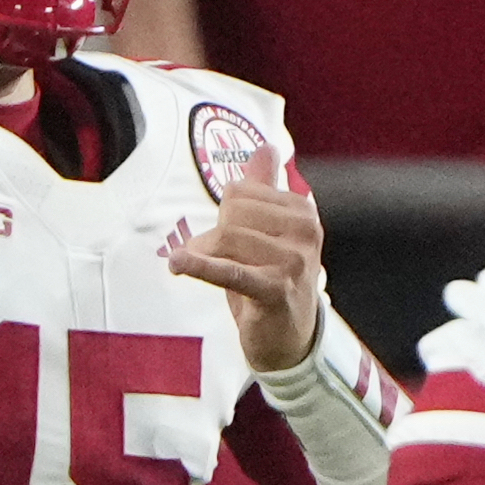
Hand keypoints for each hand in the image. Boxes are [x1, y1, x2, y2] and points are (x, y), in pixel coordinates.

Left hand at [170, 144, 325, 373]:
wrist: (290, 339)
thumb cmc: (275, 280)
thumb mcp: (270, 232)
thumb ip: (266, 188)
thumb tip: (266, 146)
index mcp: (303, 211)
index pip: (240, 191)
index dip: (225, 215)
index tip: (233, 238)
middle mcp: (305, 231)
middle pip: (232, 213)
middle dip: (215, 235)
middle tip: (223, 261)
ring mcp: (294, 261)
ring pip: (226, 239)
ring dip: (208, 258)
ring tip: (218, 275)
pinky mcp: (276, 289)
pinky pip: (229, 270)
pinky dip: (201, 266)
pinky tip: (179, 263)